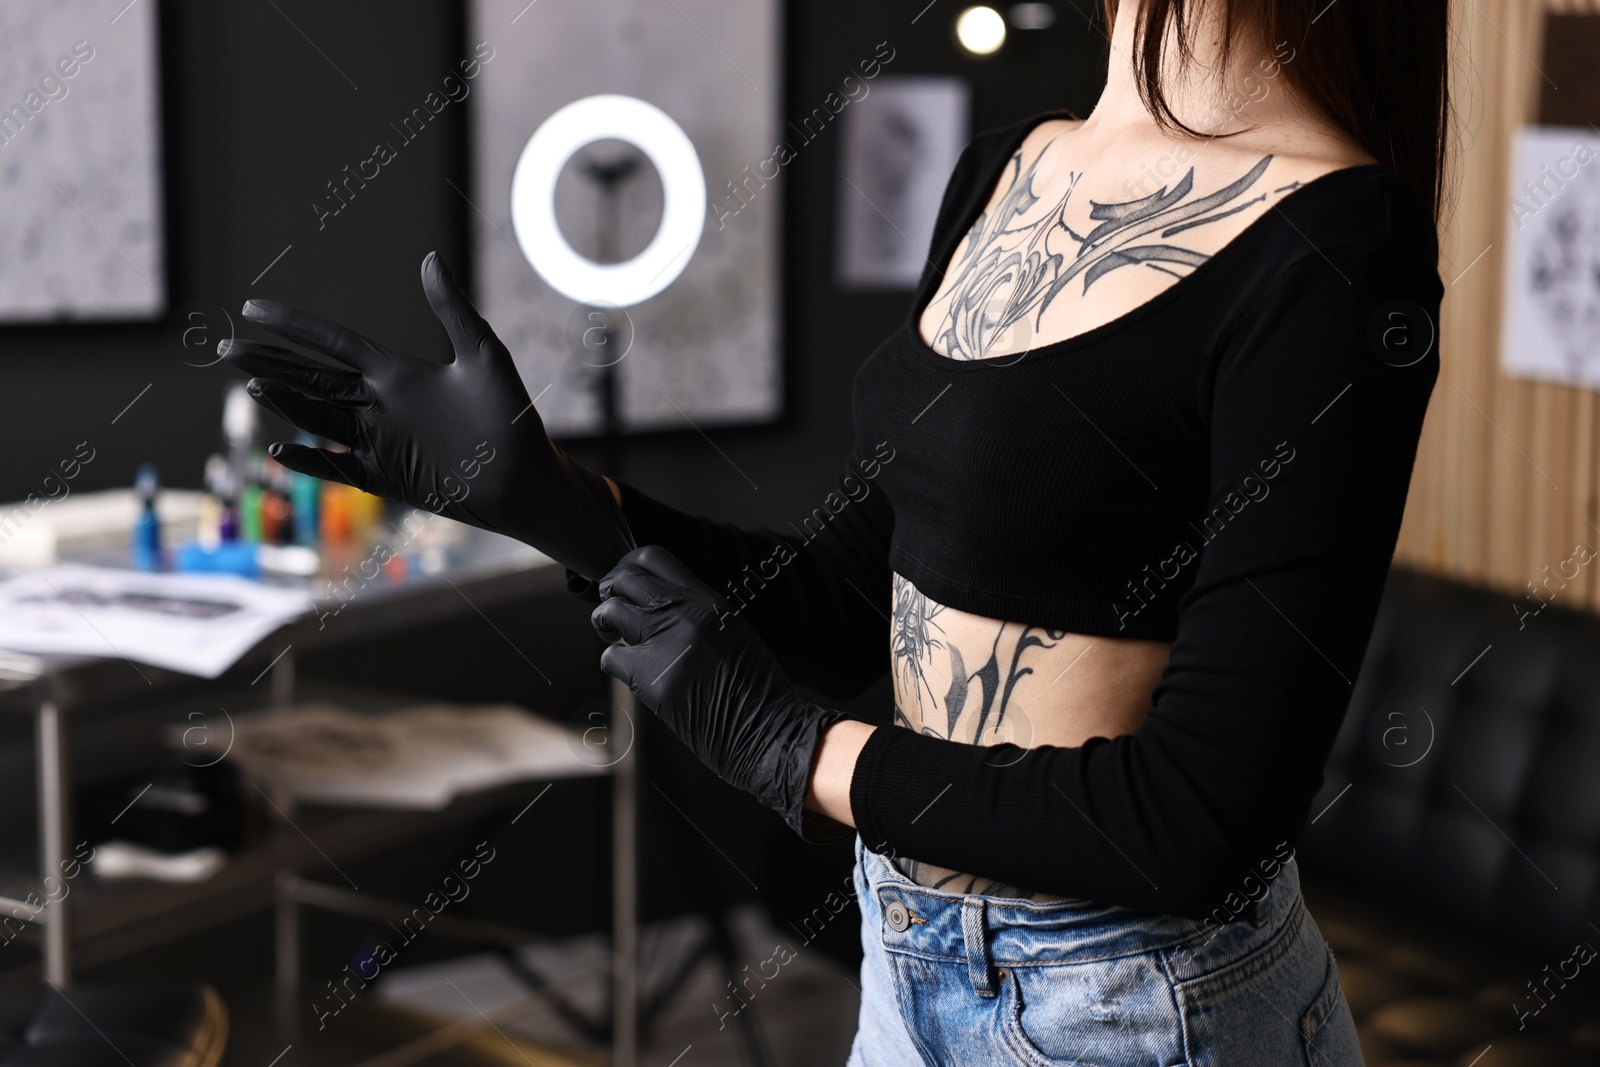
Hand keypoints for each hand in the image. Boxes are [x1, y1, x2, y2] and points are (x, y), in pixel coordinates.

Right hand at [217, 251, 633, 580]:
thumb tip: (429, 258)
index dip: (295, 326)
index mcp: (398, 373)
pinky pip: (338, 467)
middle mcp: (381, 405)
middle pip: (314, 379)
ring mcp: (380, 442)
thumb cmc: (511, 418)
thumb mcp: (483, 355)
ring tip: (250, 383)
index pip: (334, 344)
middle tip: (225, 348)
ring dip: (285, 402)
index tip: (253, 308)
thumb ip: (452, 310)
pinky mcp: (386, 478)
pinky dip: (309, 459)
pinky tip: (280, 447)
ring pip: (319, 418)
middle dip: (271, 363)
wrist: (527, 478)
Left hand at [592, 545, 847, 838]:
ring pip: (610, 612)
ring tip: (610, 634)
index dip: (628, 567)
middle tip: (611, 608)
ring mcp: (667, 645)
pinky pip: (612, 657)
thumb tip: (656, 603)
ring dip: (604, 622)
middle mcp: (686, 614)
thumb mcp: (733, 630)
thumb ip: (697, 611)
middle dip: (610, 591)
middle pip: (624, 579)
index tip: (624, 584)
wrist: (767, 729)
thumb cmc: (755, 686)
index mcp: (708, 600)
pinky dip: (614, 662)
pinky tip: (630, 672)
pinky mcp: (653, 680)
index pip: (652, 558)